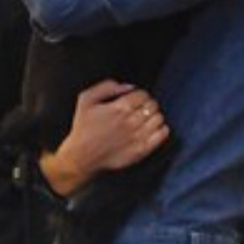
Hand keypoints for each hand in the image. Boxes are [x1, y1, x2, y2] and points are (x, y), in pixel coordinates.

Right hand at [40, 81, 169, 195]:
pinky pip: (162, 134)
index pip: (143, 94)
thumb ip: (107, 87)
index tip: (135, 100)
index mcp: (119, 108)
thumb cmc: (83, 128)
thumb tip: (128, 86)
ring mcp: (137, 137)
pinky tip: (152, 130)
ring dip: (154, 116)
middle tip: (140, 109)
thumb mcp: (86, 99)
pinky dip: (161, 129)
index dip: (140, 95)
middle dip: (147, 104)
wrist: (81, 156)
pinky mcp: (141, 150)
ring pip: (159, 118)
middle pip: (153, 105)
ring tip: (146, 120)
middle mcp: (130, 122)